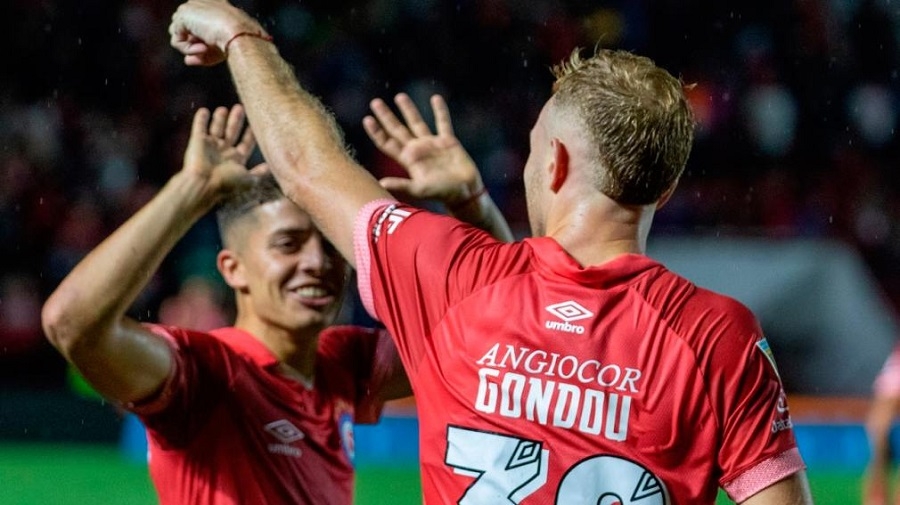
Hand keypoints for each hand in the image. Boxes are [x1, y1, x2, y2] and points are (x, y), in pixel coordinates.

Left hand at [169, 0, 261, 65]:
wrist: (239, 34)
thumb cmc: (236, 41)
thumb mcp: (218, 48)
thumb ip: (200, 52)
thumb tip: (187, 60)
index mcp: (213, 5)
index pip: (196, 24)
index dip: (199, 40)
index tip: (209, 50)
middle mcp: (200, 3)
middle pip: (184, 28)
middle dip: (193, 43)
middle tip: (207, 50)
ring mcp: (190, 7)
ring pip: (178, 34)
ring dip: (190, 48)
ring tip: (205, 50)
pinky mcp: (183, 15)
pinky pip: (177, 40)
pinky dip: (188, 50)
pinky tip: (203, 49)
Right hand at [181, 105, 256, 197]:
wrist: (203, 185)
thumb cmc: (227, 183)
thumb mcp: (248, 180)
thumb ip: (258, 173)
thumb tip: (270, 168)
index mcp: (236, 160)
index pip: (246, 144)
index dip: (250, 135)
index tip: (256, 125)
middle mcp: (223, 152)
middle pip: (232, 133)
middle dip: (236, 121)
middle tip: (240, 108)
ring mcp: (210, 147)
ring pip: (216, 129)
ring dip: (220, 119)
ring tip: (224, 109)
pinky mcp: (197, 141)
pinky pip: (199, 127)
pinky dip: (201, 119)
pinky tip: (204, 111)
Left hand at [363, 93, 483, 205]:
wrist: (464, 192)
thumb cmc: (441, 192)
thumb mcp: (419, 189)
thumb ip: (401, 184)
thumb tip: (380, 183)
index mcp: (408, 159)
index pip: (388, 143)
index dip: (377, 132)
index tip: (367, 119)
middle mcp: (417, 149)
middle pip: (398, 129)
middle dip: (386, 116)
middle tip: (375, 102)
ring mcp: (432, 144)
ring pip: (417, 122)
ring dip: (408, 110)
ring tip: (399, 96)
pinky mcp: (448, 141)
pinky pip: (443, 123)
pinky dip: (440, 111)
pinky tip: (436, 98)